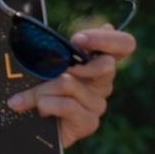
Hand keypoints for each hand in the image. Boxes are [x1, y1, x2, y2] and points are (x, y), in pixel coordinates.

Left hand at [6, 27, 136, 148]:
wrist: (30, 125)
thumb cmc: (38, 90)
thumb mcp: (46, 64)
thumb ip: (64, 48)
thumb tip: (99, 28)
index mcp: (98, 62)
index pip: (124, 45)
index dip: (106, 39)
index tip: (78, 40)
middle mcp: (103, 83)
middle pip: (106, 65)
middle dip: (71, 62)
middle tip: (47, 69)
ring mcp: (98, 104)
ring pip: (69, 83)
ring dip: (41, 89)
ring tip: (31, 98)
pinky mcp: (89, 123)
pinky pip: (66, 105)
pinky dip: (45, 104)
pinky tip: (39, 110)